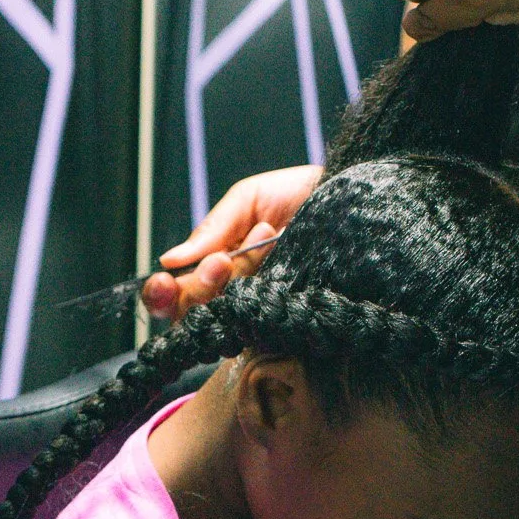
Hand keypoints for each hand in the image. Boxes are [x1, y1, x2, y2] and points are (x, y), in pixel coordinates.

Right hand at [141, 167, 321, 321]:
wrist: (356, 194)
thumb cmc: (304, 194)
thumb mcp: (250, 199)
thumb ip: (213, 228)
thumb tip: (169, 261)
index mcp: (219, 266)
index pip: (178, 295)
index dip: (162, 296)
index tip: (163, 283)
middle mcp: (238, 294)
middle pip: (194, 317)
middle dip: (199, 290)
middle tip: (221, 262)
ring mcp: (265, 309)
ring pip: (227, 322)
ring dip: (234, 285)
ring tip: (261, 240)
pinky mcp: (295, 318)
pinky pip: (266, 324)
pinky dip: (265, 295)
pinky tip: (278, 255)